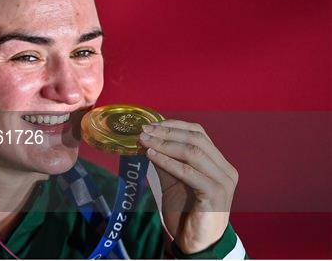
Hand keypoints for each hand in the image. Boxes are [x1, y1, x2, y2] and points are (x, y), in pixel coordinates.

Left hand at [139, 119, 238, 253]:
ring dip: (165, 144)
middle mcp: (225, 169)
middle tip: (144, 131)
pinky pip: (189, 172)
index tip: (150, 124)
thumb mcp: (174, 180)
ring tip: (144, 141)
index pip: (198, 133)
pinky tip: (151, 156)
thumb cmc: (187, 212)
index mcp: (219, 163)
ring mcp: (223, 182)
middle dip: (167, 132)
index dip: (174, 125)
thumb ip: (166, 161)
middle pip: (196, 139)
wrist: (197, 244)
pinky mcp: (215, 195)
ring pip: (193, 153)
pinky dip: (168, 162)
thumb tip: (147, 140)